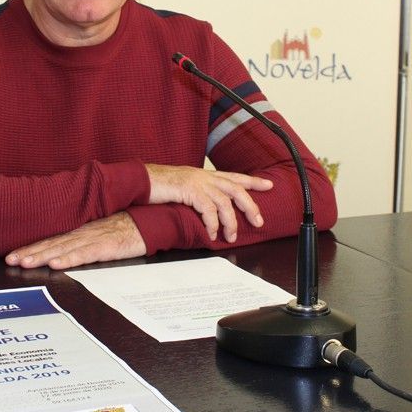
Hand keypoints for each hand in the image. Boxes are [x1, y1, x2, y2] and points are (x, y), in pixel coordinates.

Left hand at [5, 212, 145, 269]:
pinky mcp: (107, 247)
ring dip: (42, 256)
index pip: (50, 239)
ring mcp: (94, 239)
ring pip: (63, 248)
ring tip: (25, 262)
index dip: (31, 247)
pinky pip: (85, 254)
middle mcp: (82, 232)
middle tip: (10, 259)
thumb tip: (62, 251)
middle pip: (51, 243)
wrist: (149, 221)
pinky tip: (56, 264)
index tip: (13, 254)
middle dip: (29, 252)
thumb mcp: (100, 233)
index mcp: (79, 230)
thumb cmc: (126, 228)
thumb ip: (82, 241)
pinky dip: (69, 259)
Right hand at [145, 164, 271, 242]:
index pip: (235, 176)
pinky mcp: (190, 190)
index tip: (269, 185)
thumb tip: (208, 208)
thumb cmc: (160, 185)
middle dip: (250, 206)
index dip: (253, 181)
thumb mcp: (184, 186)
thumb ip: (198, 193)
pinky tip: (212, 234)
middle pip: (236, 189)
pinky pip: (208, 210)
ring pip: (225, 202)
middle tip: (258, 221)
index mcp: (205, 175)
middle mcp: (205, 176)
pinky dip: (213, 224)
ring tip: (230, 236)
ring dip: (231, 222)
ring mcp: (198, 182)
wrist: (142, 180)